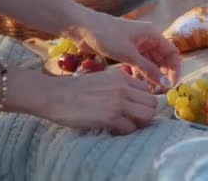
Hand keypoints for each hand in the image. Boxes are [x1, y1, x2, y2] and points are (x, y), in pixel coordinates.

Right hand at [43, 68, 157, 134]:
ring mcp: (118, 101)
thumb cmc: (76, 89)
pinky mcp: (110, 116)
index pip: (148, 90)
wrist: (54, 95)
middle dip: (147, 114)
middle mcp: (123, 87)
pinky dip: (124, 131)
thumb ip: (120, 85)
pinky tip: (113, 129)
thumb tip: (135, 98)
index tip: (136, 109)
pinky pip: (130, 128)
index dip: (144, 102)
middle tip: (135, 120)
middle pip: (153, 103)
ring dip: (139, 123)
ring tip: (127, 125)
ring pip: (147, 115)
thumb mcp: (103, 79)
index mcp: (122, 76)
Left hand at [66, 11, 180, 85]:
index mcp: (153, 34)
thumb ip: (148, 69)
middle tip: (159, 90)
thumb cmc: (107, 36)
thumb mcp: (129, 54)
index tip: (171, 84)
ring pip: (151, 62)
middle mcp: (148, 39)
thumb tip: (164, 83)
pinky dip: (140, 72)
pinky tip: (137, 83)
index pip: (172, 53)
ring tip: (148, 89)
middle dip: (162, 74)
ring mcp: (137, 45)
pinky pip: (139, 63)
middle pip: (162, 59)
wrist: (82, 27)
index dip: (174, 69)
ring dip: (151, 75)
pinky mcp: (127, 50)